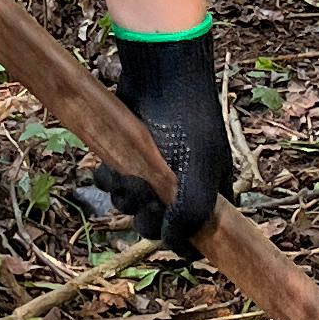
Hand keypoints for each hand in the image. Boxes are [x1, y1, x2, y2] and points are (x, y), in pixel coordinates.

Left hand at [96, 25, 234, 251]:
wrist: (160, 75)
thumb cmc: (187, 122)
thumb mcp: (198, 172)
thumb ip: (191, 214)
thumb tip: (175, 245)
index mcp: (211, 192)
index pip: (199, 234)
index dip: (183, 239)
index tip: (170, 233)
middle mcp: (182, 185)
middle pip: (158, 225)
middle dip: (146, 215)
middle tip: (146, 197)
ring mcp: (153, 171)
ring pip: (131, 205)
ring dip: (124, 194)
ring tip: (127, 174)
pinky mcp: (128, 156)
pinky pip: (111, 183)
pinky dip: (107, 177)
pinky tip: (109, 166)